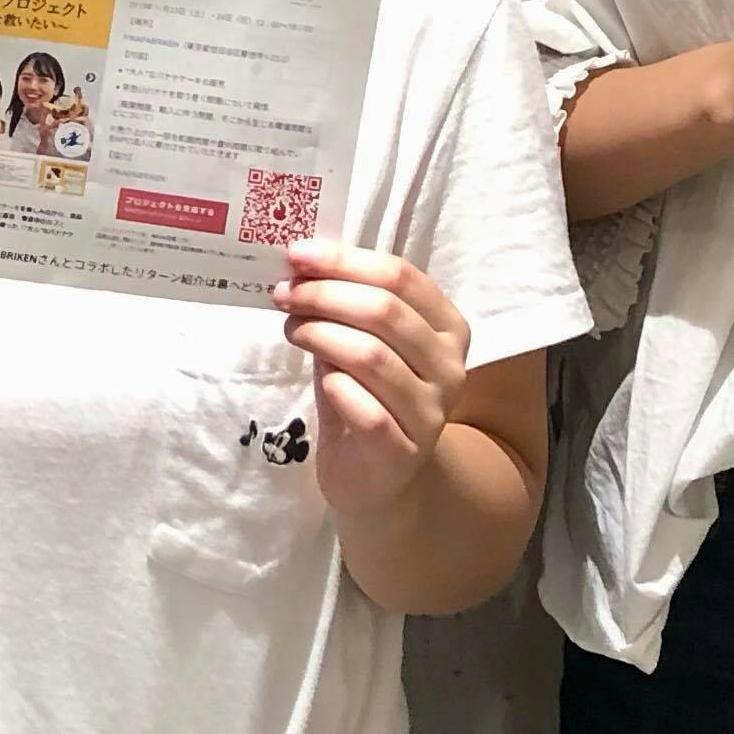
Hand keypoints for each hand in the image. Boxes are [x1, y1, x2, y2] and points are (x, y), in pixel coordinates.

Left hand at [275, 243, 470, 518]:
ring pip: (372, 356)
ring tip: (291, 328)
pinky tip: (322, 380)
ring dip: (320, 334)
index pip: (401, 276)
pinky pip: (365, 408)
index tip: (297, 255)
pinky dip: (335, 385)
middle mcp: (450, 367)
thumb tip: (299, 264)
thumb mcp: (363, 342)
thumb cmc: (367, 396)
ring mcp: (431, 413)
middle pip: (385, 311)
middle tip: (284, 294)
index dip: (345, 260)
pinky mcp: (404, 453)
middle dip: (325, 294)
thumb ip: (344, 305)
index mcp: (448, 327)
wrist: (381, 479)